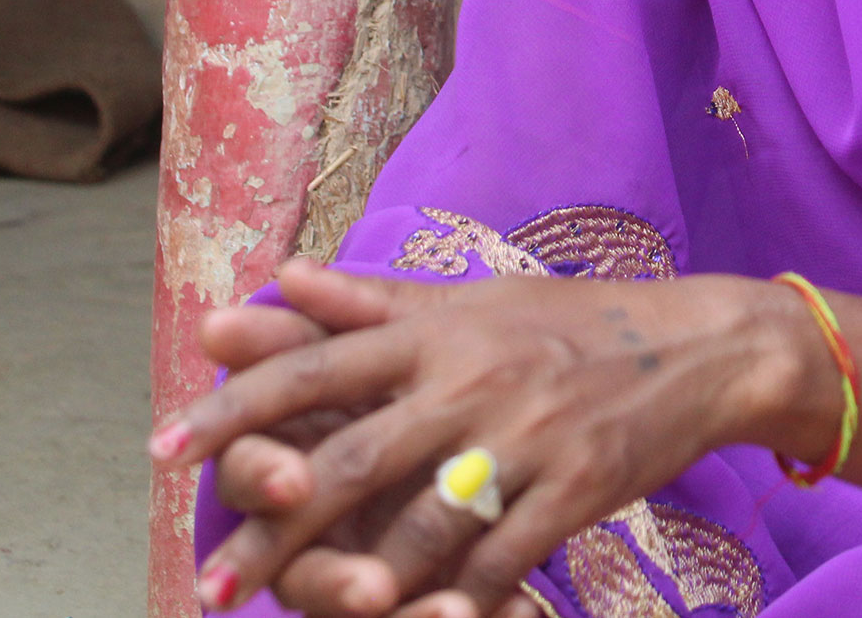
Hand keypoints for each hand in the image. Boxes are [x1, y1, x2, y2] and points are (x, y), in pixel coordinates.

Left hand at [150, 260, 828, 617]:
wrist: (699, 347)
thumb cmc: (569, 324)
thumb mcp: (472, 299)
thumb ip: (370, 300)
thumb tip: (274, 277)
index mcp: (436, 331)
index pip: (314, 366)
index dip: (234, 407)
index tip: (162, 450)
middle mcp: (470, 379)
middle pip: (350, 460)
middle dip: (272, 529)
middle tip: (210, 583)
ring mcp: (526, 437)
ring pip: (422, 524)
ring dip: (359, 581)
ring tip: (310, 616)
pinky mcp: (577, 488)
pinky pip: (503, 559)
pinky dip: (461, 600)